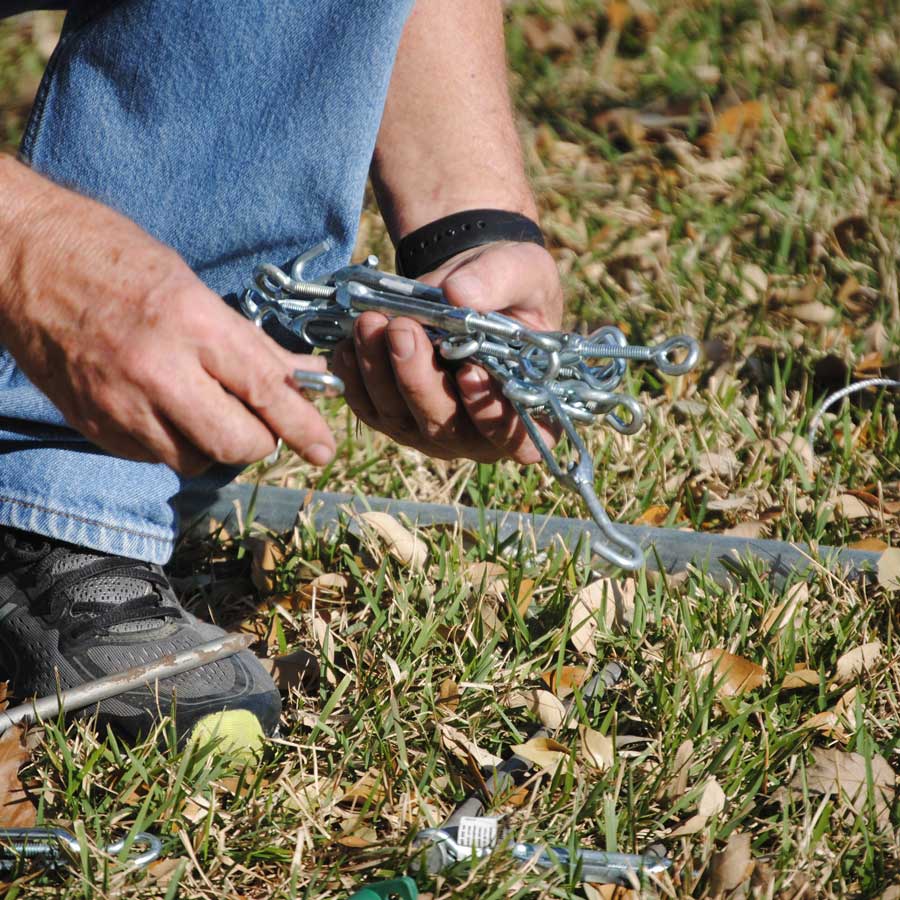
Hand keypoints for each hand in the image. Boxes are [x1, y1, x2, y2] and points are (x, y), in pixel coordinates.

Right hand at [0, 158, 334, 476]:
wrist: (20, 256)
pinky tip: (165, 409)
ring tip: (203, 406)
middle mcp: (157, 369)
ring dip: (214, 444)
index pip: (265, 389)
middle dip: (259, 442)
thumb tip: (304, 376)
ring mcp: (120, 403)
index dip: (303, 425)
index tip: (326, 449)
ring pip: (196, 460)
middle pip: (236, 443)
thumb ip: (250, 344)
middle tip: (259, 423)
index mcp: (190, 322)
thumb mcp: (194, 289)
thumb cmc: (113, 258)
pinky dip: (174, 443)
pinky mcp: (95, 425)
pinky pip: (155, 457)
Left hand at [333, 240, 562, 463]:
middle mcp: (480, 434)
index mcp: (528, 409)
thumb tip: (459, 295)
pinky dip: (355, 378)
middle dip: (418, 380)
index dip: (494, 418)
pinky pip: (369, 408)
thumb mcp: (519, 271)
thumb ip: (497, 281)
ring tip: (370, 322)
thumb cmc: (509, 287)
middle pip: (446, 430)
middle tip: (402, 329)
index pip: (519, 440)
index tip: (470, 373)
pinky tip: (349, 342)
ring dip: (379, 374)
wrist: (467, 283)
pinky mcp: (394, 415)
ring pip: (401, 420)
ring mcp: (432, 429)